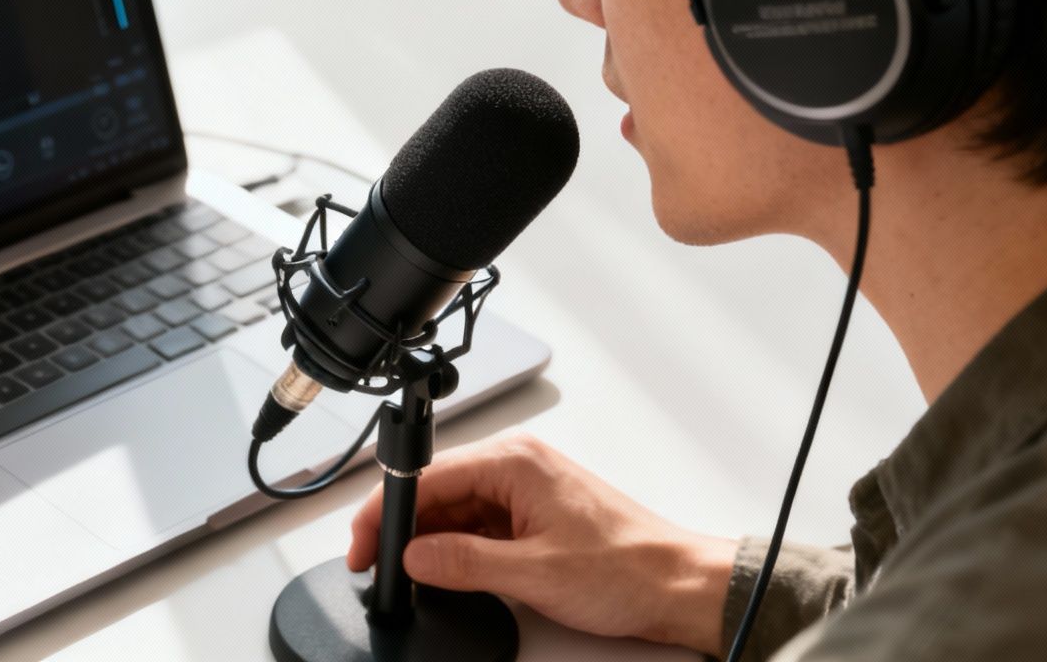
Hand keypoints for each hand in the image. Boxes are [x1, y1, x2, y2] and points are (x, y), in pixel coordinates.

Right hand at [347, 432, 736, 654]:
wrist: (680, 585)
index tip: (366, 546)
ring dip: (433, 542)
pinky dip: (460, 548)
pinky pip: (480, 525)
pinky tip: (453, 573)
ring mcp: (526, 489)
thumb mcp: (533, 573)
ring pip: (456, 510)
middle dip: (405, 530)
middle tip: (381, 568)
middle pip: (437, 492)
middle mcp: (518, 465)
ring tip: (419, 577)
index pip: (427, 477)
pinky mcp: (534, 513)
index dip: (385, 514)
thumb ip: (463, 563)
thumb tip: (415, 559)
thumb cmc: (629, 567)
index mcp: (515, 461)